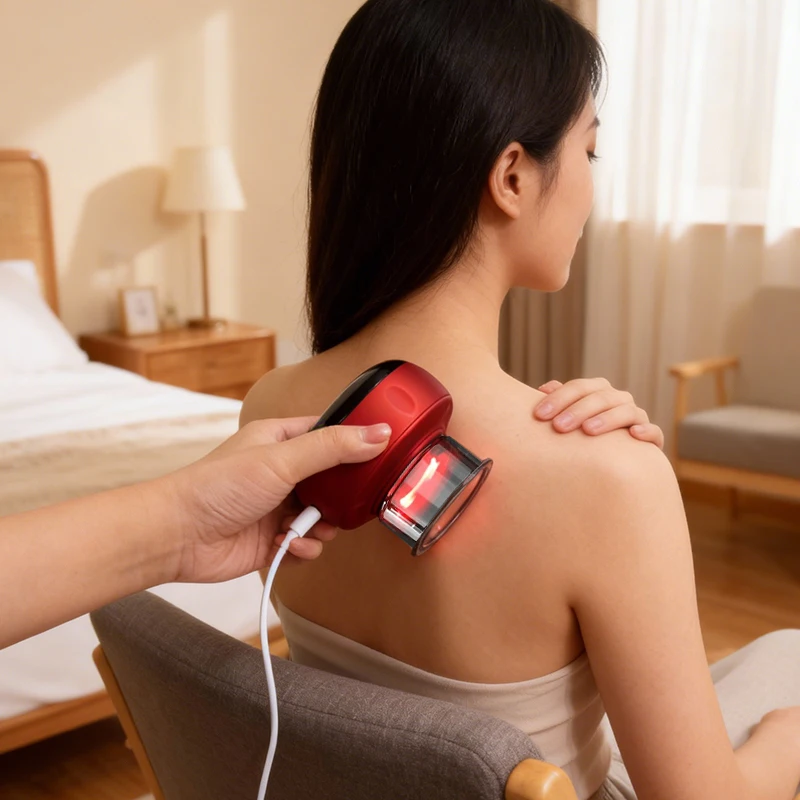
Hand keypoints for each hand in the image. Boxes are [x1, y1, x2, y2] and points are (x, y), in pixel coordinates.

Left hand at [160, 417, 390, 583]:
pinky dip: (306, 547)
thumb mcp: (282, 460)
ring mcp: (278, 505)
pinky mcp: (273, 538)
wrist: (178, 535)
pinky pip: (307, 543)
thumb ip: (332, 448)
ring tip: (312, 529)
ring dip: (324, 526)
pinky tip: (292, 545)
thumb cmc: (219, 486)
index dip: (355, 442)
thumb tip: (379, 433)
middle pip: (332, 479)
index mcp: (281, 440)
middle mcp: (281, 470)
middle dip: (342, 496)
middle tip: (350, 503)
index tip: (382, 453)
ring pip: (323, 515)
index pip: (329, 432)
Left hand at [533, 378, 663, 447]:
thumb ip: (560, 402)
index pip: (580, 387)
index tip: (539, 415)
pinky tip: (633, 434)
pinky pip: (654, 431)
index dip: (559, 398)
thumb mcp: (570, 419)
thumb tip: (544, 388)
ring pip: (626, 410)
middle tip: (558, 426)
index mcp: (598, 392)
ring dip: (607, 418)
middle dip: (578, 410)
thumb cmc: (584, 437)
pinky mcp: (652, 439)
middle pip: (601, 397)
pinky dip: (646, 430)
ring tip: (588, 430)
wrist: (616, 463)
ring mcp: (637, 417)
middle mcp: (619, 400)